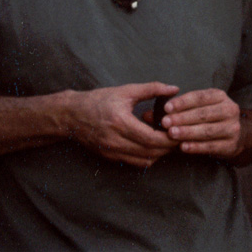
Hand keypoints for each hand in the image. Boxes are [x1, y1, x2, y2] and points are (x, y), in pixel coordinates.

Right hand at [65, 82, 179, 167]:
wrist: (72, 115)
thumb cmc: (98, 101)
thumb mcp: (125, 91)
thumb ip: (152, 89)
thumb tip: (174, 88)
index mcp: (120, 123)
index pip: (151, 139)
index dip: (168, 138)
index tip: (180, 130)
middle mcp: (116, 141)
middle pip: (150, 152)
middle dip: (168, 147)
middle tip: (179, 136)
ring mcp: (112, 152)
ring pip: (145, 161)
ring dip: (160, 153)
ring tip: (167, 140)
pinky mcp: (111, 158)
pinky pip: (135, 163)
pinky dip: (148, 157)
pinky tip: (152, 145)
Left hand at [160, 88, 242, 158]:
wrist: (235, 135)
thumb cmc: (208, 119)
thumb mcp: (195, 108)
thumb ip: (173, 110)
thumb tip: (146, 115)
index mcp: (220, 96)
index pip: (200, 97)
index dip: (183, 102)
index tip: (166, 107)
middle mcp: (230, 109)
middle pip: (203, 114)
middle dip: (183, 118)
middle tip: (165, 122)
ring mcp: (232, 127)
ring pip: (207, 130)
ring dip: (188, 132)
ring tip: (172, 134)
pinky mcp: (231, 144)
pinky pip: (211, 146)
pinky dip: (196, 147)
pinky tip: (183, 147)